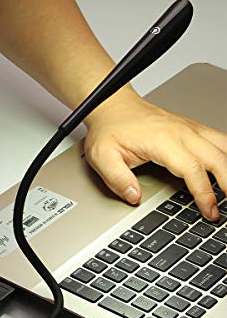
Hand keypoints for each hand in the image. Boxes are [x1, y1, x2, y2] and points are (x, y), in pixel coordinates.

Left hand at [83, 95, 226, 219]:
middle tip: (224, 207)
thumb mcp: (102, 157)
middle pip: (217, 158)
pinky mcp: (191, 128)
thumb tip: (134, 197)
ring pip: (223, 146)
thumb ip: (117, 179)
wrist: (112, 107)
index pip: (192, 169)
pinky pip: (219, 139)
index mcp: (162, 140)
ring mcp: (189, 128)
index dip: (204, 193)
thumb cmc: (109, 130)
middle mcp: (181, 132)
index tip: (209, 210)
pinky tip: (226, 168)